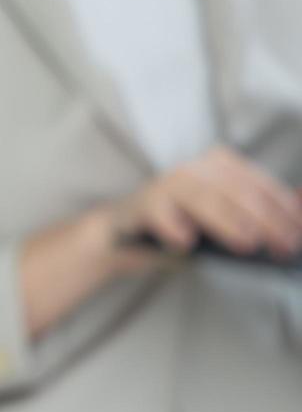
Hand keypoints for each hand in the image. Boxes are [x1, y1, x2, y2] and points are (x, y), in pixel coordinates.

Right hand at [106, 146, 301, 260]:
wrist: (126, 235)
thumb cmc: (185, 227)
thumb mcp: (228, 219)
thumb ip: (261, 214)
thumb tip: (301, 205)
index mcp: (223, 165)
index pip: (262, 185)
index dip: (284, 210)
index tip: (299, 234)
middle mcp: (197, 169)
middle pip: (238, 191)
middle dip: (265, 220)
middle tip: (283, 246)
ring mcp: (168, 184)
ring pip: (204, 198)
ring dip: (227, 222)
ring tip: (246, 243)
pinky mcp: (144, 204)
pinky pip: (161, 214)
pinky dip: (174, 228)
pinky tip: (186, 243)